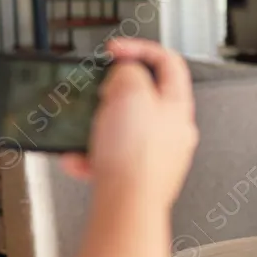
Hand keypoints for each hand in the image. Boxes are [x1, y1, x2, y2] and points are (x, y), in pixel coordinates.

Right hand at [61, 38, 197, 207]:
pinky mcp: (134, 177)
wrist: (127, 208)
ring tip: (86, 130)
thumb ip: (128, 72)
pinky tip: (79, 159)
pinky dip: (89, 155)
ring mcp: (153, 156)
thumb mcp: (130, 92)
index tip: (115, 51)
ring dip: (96, 126)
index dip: (140, 49)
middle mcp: (171, 132)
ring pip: (120, 129)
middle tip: (98, 94)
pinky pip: (106, 157)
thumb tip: (124, 73)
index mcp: (178, 106)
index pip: (169, 63)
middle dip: (112, 92)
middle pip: (142, 98)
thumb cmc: (136, 158)